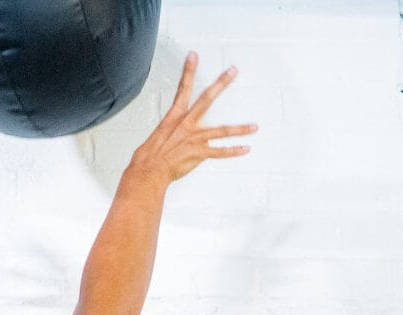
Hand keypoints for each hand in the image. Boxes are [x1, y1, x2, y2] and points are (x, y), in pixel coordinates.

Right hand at [127, 52, 256, 183]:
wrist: (148, 169)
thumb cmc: (151, 155)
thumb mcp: (160, 135)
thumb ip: (173, 130)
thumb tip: (177, 132)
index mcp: (174, 116)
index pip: (182, 88)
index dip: (188, 71)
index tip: (193, 56)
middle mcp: (186, 124)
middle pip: (207, 99)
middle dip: (221, 83)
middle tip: (233, 71)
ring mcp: (194, 138)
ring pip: (222, 130)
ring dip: (240, 129)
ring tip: (254, 126)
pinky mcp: (199, 153)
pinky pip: (220, 152)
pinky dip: (234, 151)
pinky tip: (245, 148)